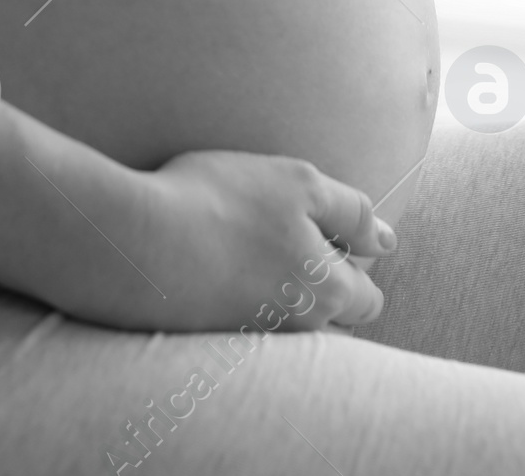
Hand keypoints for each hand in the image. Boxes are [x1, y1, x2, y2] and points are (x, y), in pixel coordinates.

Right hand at [99, 148, 393, 333]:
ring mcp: (253, 338)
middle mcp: (295, 329)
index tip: (327, 232)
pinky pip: (244, 321)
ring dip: (276, 287)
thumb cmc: (221, 202)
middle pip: (328, 314)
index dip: (355, 262)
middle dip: (322, 283)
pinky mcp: (211, 340)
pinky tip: (214, 262)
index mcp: (327, 294)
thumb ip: (352, 212)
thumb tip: (388, 241)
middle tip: (284, 236)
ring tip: (245, 246)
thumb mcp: (300, 184)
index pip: (367, 298)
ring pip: (286, 319)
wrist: (136, 241)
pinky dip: (238, 295)